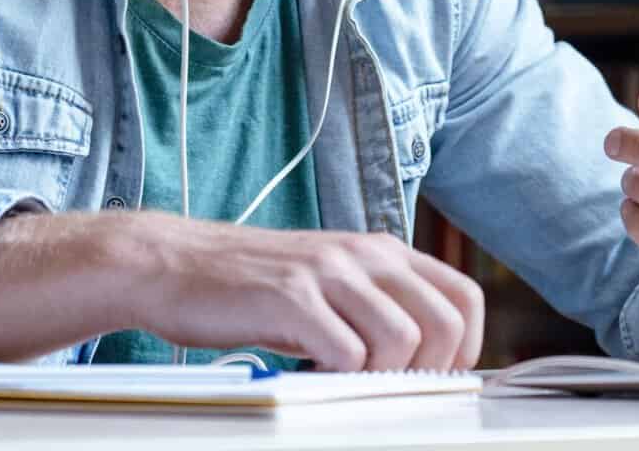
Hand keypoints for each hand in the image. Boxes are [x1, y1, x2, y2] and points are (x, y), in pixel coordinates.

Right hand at [124, 217, 484, 371]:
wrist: (173, 264)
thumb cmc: (250, 287)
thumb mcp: (327, 284)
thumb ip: (375, 308)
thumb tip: (424, 364)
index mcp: (381, 251)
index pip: (464, 295)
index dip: (465, 347)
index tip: (437, 377)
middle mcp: (363, 254)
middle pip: (443, 323)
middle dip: (428, 372)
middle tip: (387, 388)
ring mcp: (328, 272)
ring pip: (401, 340)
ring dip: (379, 376)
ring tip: (342, 380)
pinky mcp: (292, 296)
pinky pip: (346, 352)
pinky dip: (337, 377)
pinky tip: (310, 372)